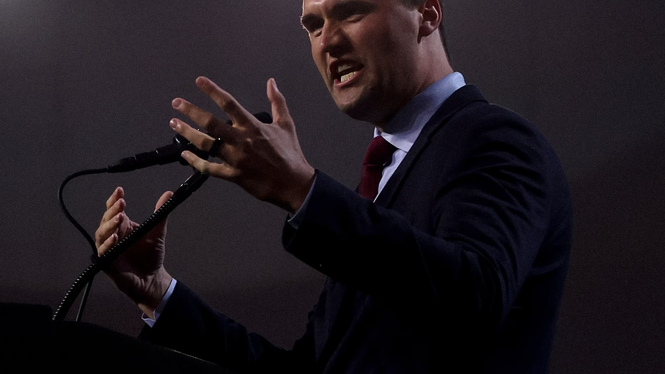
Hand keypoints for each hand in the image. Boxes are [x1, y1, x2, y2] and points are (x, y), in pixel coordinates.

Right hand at [95, 187, 173, 317]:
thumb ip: (161, 213)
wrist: (152, 278)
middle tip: (121, 203)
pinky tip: (115, 239)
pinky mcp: (108, 262)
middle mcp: (113, 235)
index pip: (114, 210)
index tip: (119, 190)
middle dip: (112, 211)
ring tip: (119, 218)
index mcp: (123, 226)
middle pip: (106, 220)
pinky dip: (108, 245)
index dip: (114, 200)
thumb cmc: (151, 255)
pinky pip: (103, 252)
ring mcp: (109, 249)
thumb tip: (169, 193)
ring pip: (102, 234)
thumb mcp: (157, 232)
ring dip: (109, 225)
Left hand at [169, 77, 315, 213]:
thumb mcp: (286, 125)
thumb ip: (277, 102)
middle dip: (191, 111)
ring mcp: (235, 159)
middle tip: (177, 103)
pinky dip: (195, 162)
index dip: (213, 91)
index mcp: (253, 127)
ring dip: (188, 133)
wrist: (294, 184)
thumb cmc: (290, 155)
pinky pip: (209, 169)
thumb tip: (271, 82)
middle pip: (210, 123)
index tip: (199, 82)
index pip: (229, 104)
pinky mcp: (233, 176)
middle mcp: (241, 141)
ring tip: (175, 124)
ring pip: (206, 144)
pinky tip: (185, 154)